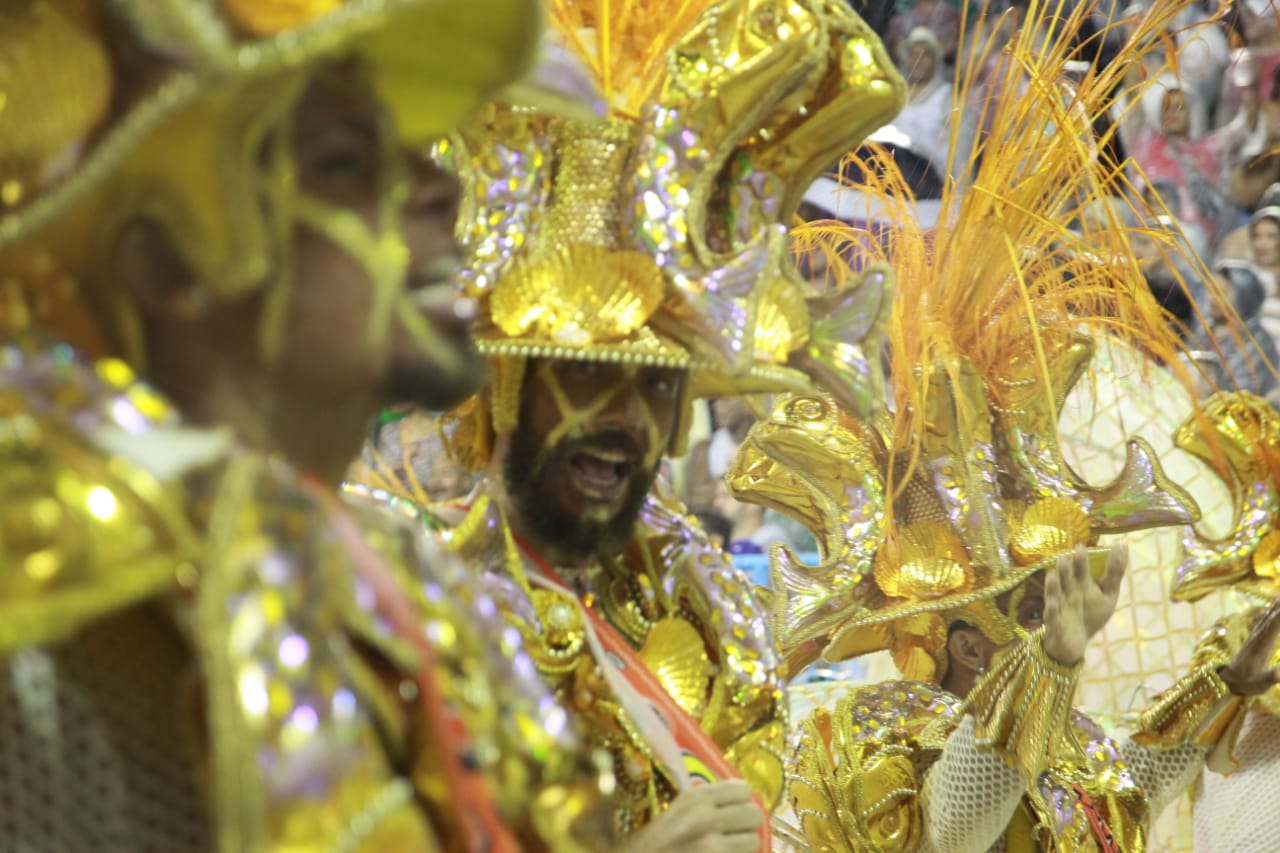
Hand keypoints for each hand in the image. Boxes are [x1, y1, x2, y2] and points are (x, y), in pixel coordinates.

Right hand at [615, 781, 762, 852]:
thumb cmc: (654, 841)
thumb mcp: (677, 810)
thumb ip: (705, 802)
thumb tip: (740, 797)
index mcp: (695, 798)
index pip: (743, 790)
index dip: (740, 801)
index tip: (732, 809)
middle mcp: (707, 818)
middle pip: (754, 814)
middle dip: (745, 825)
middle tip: (732, 832)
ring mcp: (713, 846)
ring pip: (753, 840)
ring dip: (742, 847)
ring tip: (726, 848)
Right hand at [1042, 544, 1126, 665]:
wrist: (1074, 643)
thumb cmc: (1090, 614)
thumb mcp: (1108, 594)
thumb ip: (1115, 572)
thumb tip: (1123, 544)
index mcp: (1080, 584)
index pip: (1081, 569)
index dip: (1082, 559)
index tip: (1082, 546)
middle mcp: (1068, 592)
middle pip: (1066, 579)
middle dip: (1065, 570)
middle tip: (1065, 557)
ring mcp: (1060, 607)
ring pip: (1055, 594)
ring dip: (1054, 586)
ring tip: (1053, 574)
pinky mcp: (1055, 624)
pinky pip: (1052, 616)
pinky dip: (1052, 609)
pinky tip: (1053, 603)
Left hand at [1220, 599, 1279, 696]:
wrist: (1229, 681)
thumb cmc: (1247, 684)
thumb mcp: (1261, 684)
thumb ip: (1272, 677)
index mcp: (1261, 645)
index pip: (1274, 626)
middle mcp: (1258, 636)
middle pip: (1271, 616)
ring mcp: (1255, 636)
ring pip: (1267, 616)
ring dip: (1276, 605)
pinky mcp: (1255, 638)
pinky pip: (1264, 621)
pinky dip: (1272, 612)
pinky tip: (1274, 607)